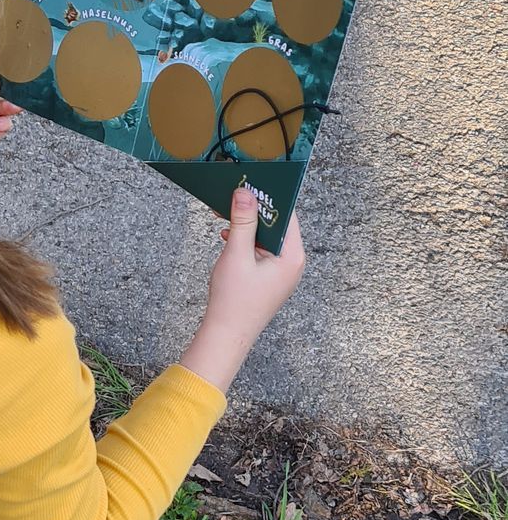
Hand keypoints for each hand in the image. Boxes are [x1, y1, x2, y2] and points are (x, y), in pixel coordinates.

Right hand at [179, 187, 305, 394]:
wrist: (227, 335)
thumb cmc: (234, 301)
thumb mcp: (237, 254)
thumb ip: (243, 222)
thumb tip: (245, 194)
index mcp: (292, 256)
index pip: (287, 215)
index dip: (270, 198)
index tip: (252, 184)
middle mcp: (292, 263)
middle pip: (277, 225)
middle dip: (255, 211)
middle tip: (234, 197)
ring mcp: (282, 272)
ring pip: (267, 237)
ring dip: (248, 227)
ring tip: (227, 217)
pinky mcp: (270, 278)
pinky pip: (262, 250)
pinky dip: (247, 242)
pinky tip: (229, 238)